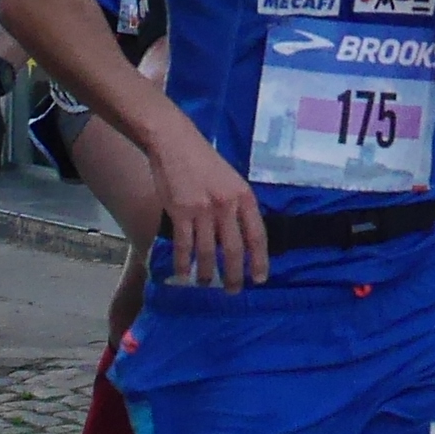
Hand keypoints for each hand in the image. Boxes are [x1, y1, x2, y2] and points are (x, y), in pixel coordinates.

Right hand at [144, 115, 267, 293]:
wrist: (175, 142)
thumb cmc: (204, 161)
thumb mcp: (232, 180)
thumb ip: (238, 206)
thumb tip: (242, 237)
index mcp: (244, 197)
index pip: (257, 236)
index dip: (259, 260)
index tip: (260, 279)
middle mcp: (227, 206)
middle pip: (234, 249)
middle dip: (235, 275)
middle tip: (234, 290)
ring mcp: (203, 210)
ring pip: (208, 252)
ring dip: (208, 273)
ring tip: (207, 284)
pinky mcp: (180, 212)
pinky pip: (184, 246)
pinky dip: (183, 263)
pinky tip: (183, 275)